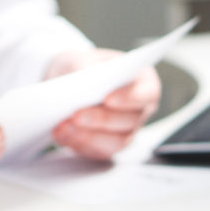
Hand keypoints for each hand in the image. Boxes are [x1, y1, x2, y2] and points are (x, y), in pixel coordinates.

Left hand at [46, 49, 160, 159]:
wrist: (69, 85)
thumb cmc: (82, 67)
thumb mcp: (82, 59)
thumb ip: (85, 69)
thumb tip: (82, 86)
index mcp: (143, 82)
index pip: (147, 93)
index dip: (131, 98)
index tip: (108, 99)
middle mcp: (140, 109)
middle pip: (129, 120)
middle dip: (101, 119)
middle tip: (77, 115)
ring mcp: (127, 130)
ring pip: (116, 141)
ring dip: (88, 136)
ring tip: (65, 126)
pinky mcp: (110, 146)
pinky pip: (99, 151)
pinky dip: (79, 143)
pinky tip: (62, 134)